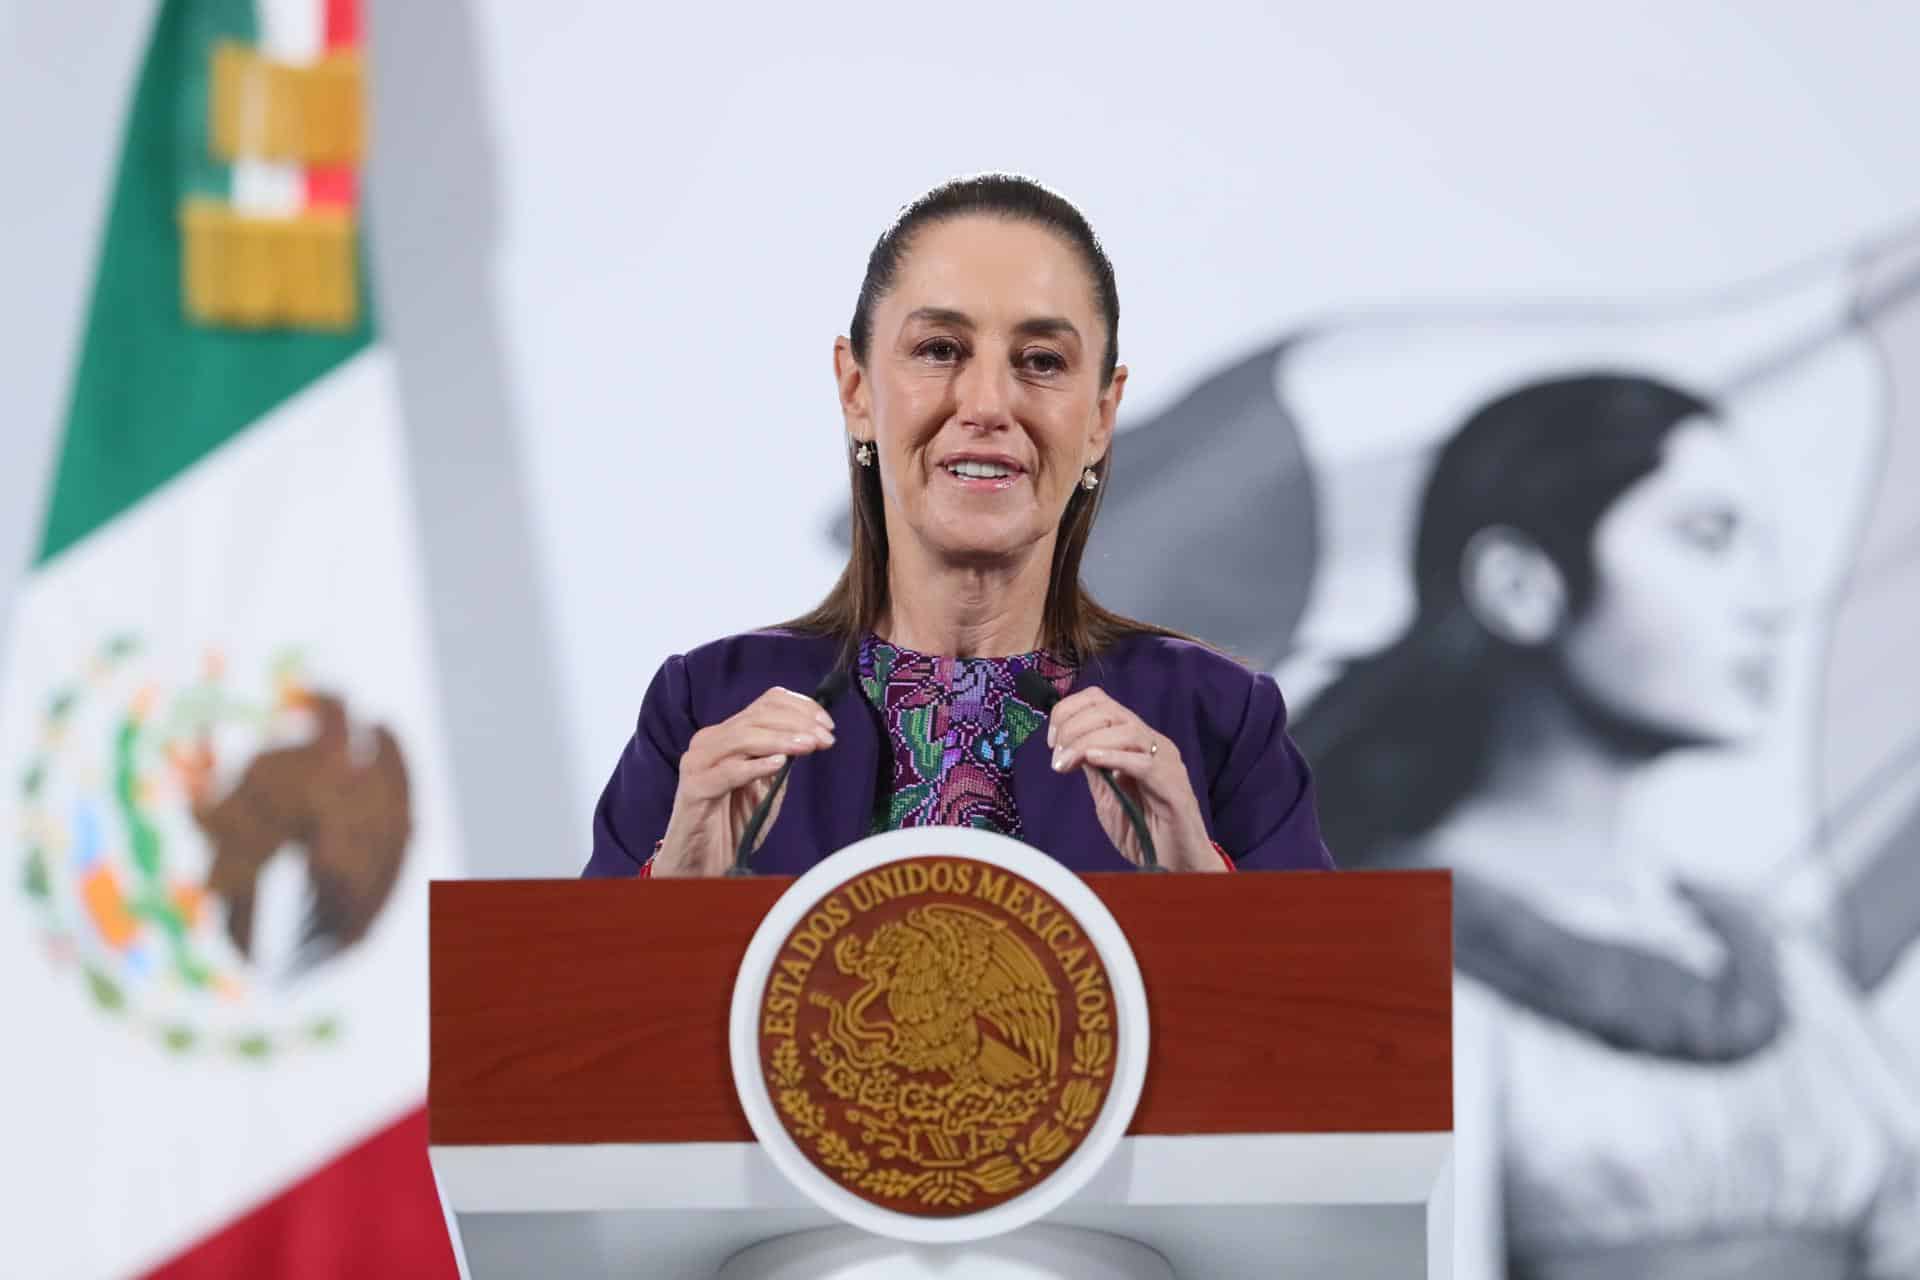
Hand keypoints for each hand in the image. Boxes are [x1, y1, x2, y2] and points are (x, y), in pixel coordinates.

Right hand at [654, 687, 835, 876]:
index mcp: (728, 735)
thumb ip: (781, 760)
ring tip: (808, 747)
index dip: (800, 707)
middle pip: (757, 716)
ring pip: (742, 738)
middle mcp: (710, 741)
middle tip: (825, 737)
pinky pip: (727, 772)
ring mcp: (699, 763)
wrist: (700, 863)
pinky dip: (755, 766)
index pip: (766, 703)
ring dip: (781, 740)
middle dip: (797, 723)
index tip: (827, 723)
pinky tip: (779, 765)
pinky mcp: (694, 789)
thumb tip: (811, 737)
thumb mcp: (765, 787)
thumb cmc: (731, 824)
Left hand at [1046, 687, 1223, 871]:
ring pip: (1127, 731)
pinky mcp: (1173, 786)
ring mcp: (1166, 762)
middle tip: (1056, 756)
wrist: (1173, 866)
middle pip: (1110, 710)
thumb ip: (1092, 767)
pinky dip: (1115, 757)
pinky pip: (1145, 763)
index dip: (1070, 712)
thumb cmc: (1144, 831)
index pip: (1101, 702)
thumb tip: (1066, 746)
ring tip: (1067, 764)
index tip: (1051, 741)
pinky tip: (1093, 762)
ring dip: (1088, 742)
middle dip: (1074, 727)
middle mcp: (1152, 744)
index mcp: (1135, 741)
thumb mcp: (1106, 793)